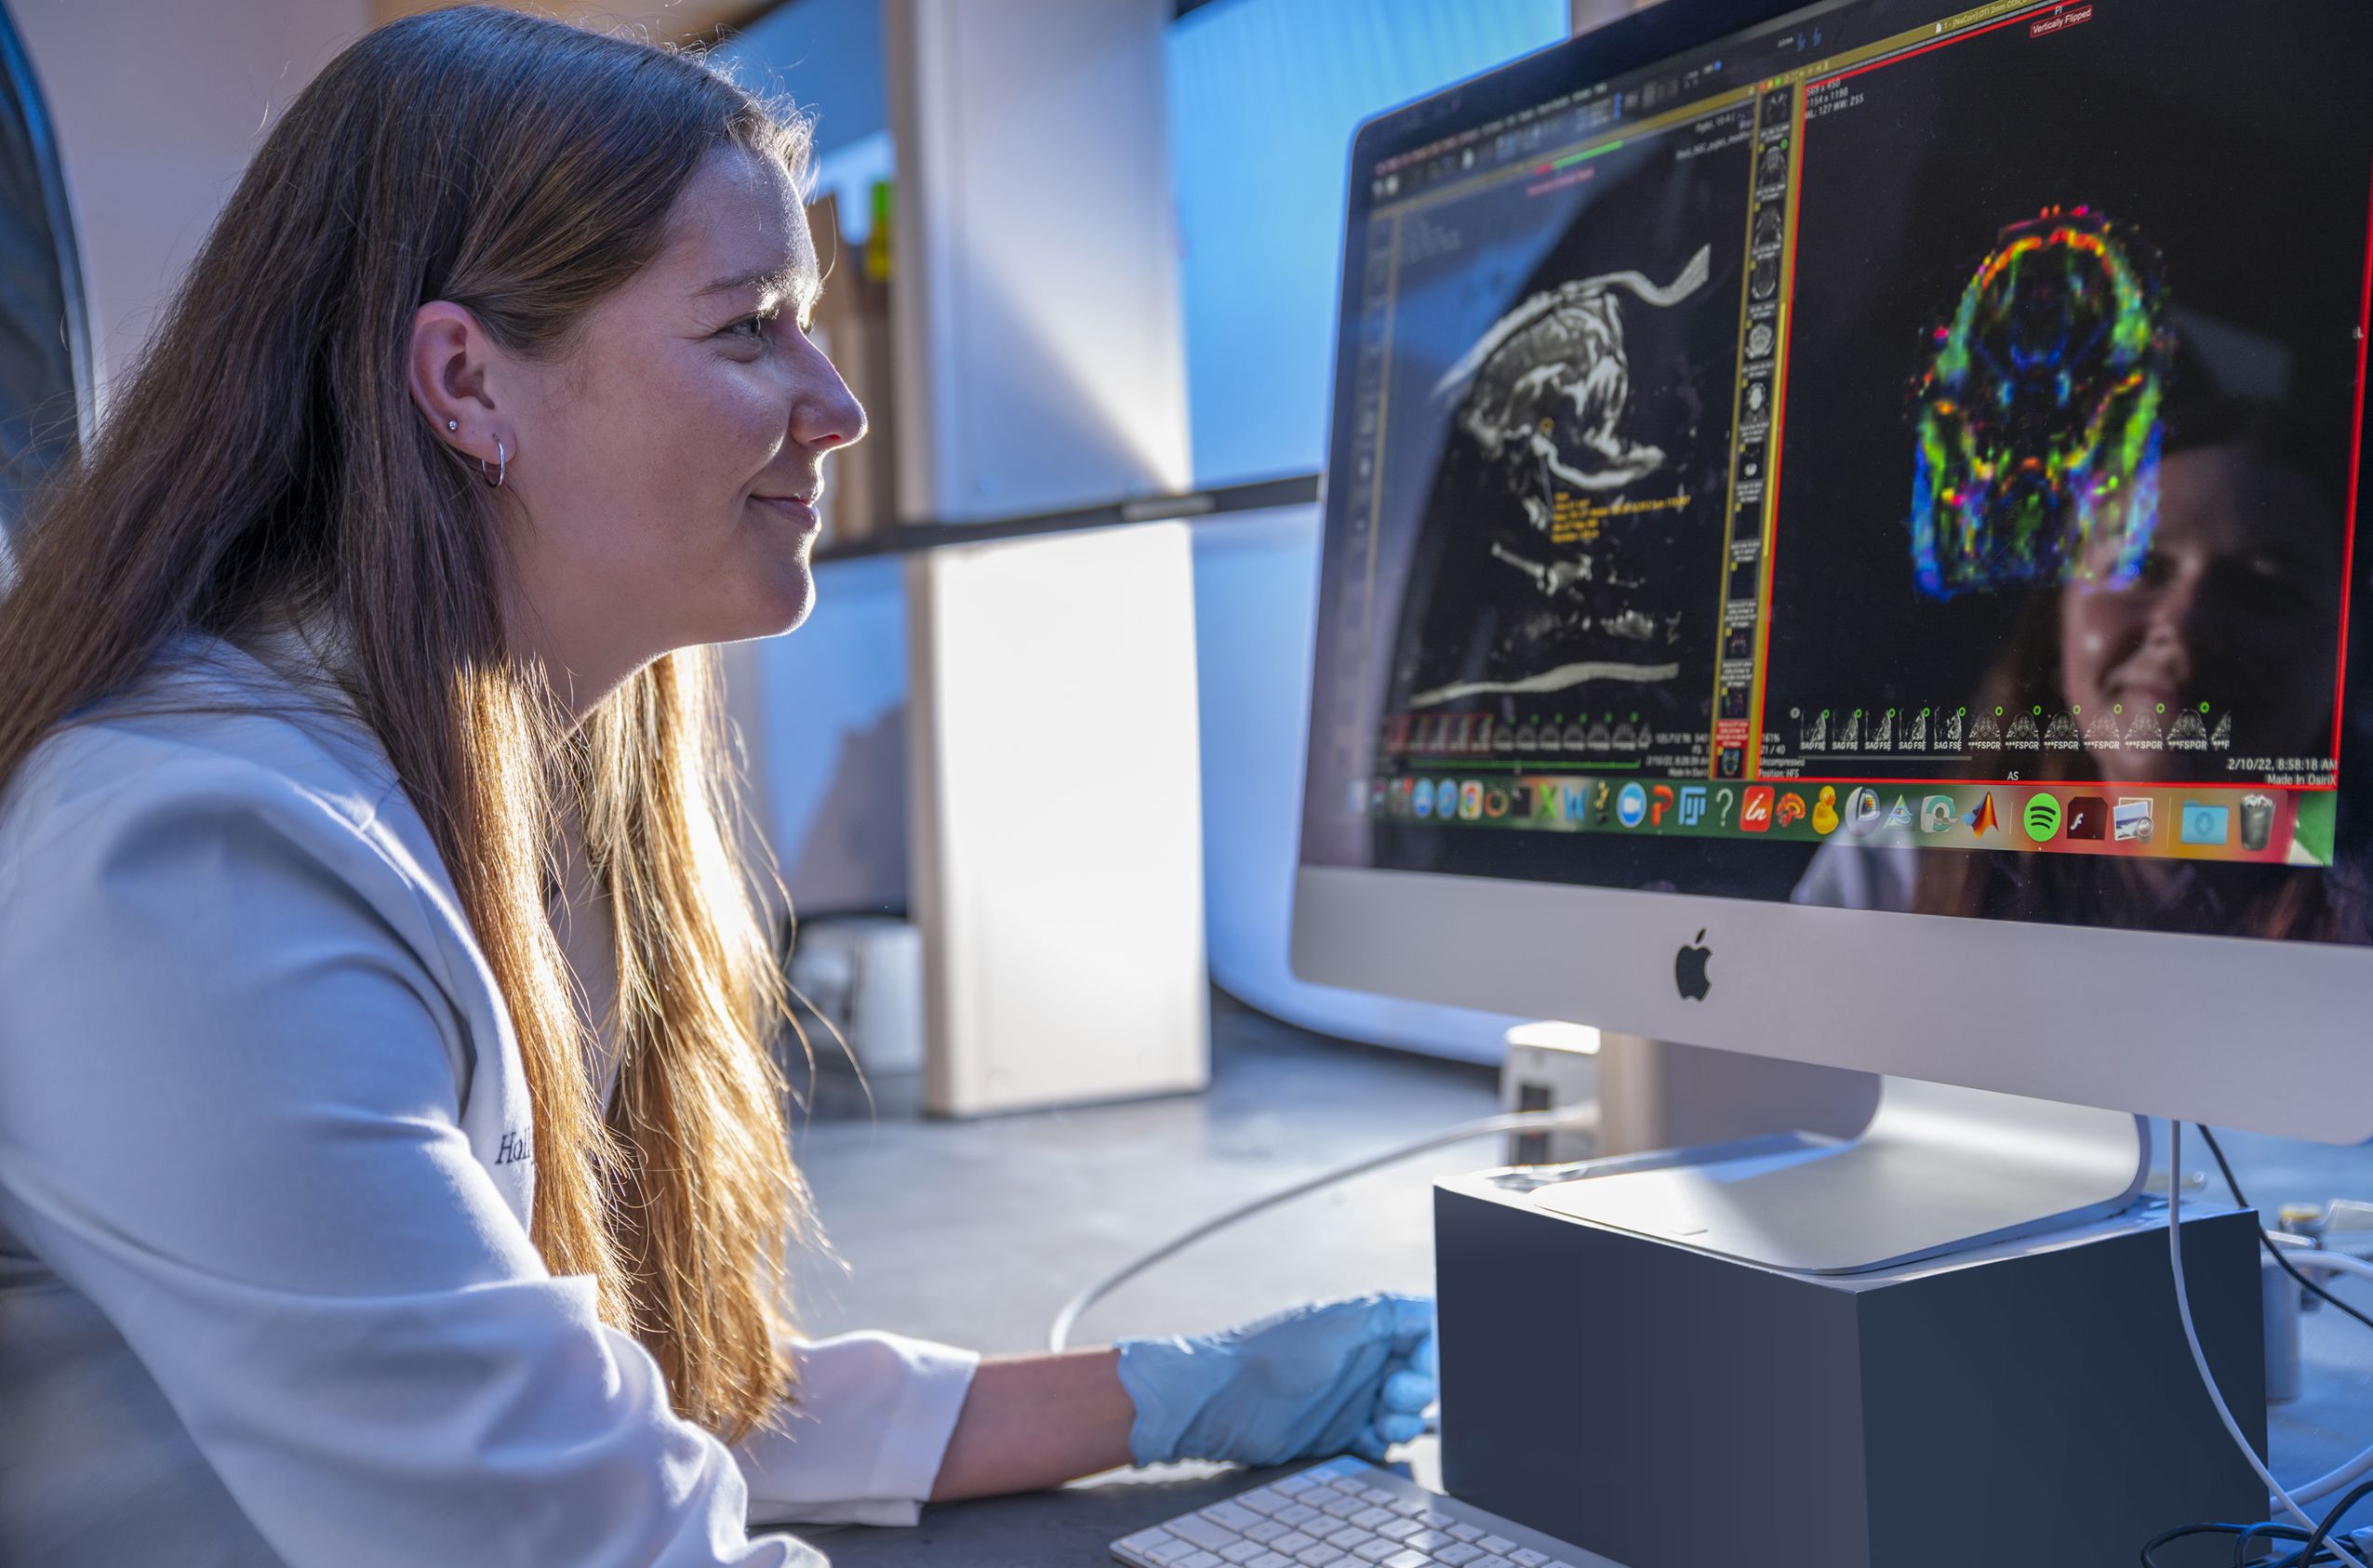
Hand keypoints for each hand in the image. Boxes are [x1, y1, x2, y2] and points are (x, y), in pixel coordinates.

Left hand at [1114, 1294, 1436, 1467]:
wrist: (1219, 1401)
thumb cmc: (1270, 1354)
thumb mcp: (1334, 1325)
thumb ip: (1385, 1314)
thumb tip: (1433, 1308)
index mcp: (1366, 1325)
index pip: (1423, 1331)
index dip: (1432, 1352)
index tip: (1421, 1366)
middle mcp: (1364, 1359)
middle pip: (1421, 1374)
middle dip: (1420, 1389)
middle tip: (1392, 1396)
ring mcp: (1353, 1397)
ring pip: (1406, 1411)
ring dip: (1406, 1420)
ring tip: (1382, 1422)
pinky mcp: (1341, 1433)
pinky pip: (1381, 1441)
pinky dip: (1384, 1443)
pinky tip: (1367, 1440)